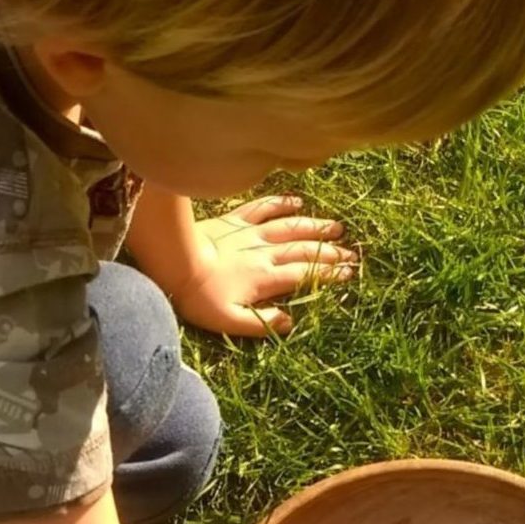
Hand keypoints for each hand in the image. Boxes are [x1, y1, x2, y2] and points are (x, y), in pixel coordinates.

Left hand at [171, 194, 356, 336]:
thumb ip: (261, 323)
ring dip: (314, 226)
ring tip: (336, 226)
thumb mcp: (229, 320)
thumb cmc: (198, 297)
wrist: (173, 263)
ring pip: (291, 227)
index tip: (349, 272)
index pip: (305, 274)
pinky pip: (263, 208)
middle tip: (351, 252)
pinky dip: (281, 203)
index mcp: (266, 278)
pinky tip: (296, 201)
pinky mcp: (234, 220)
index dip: (329, 273)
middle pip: (304, 250)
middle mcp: (264, 253)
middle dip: (330, 251)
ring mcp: (250, 233)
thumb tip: (290, 322)